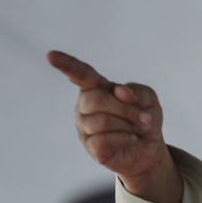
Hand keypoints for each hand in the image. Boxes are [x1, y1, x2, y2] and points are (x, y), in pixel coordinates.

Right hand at [48, 50, 182, 202]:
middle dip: (126, 109)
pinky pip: (103, 140)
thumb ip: (137, 92)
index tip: (51, 55)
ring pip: (102, 121)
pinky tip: (131, 139)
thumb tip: (119, 92)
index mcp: (97, 88)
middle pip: (96, 100)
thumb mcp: (148, 100)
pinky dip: (124, 139)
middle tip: (144, 118)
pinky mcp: (91, 147)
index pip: (81, 74)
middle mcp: (85, 106)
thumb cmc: (144, 117)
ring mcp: (85, 127)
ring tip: (138, 129)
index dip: (67, 65)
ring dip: (129, 125)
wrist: (150, 146)